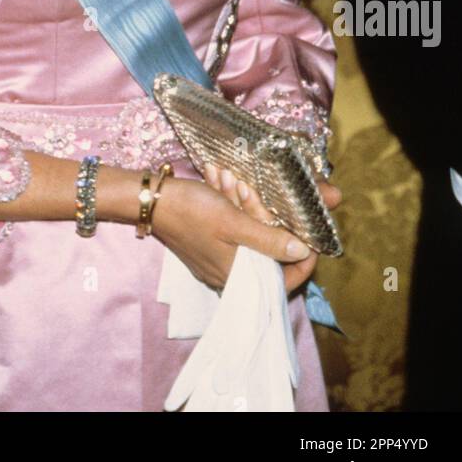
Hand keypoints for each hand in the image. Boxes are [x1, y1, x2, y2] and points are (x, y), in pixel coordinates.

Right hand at [203, 164, 342, 295]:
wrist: (150, 200)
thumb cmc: (192, 212)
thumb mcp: (234, 222)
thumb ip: (269, 240)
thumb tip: (303, 252)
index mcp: (239, 275)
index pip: (285, 280)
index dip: (303, 259)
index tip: (311, 234)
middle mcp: (229, 273)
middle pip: (266, 252)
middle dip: (264, 217)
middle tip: (250, 191)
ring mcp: (217, 259)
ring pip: (249, 235)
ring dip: (245, 206)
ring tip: (229, 181)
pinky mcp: (208, 244)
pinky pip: (231, 229)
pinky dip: (231, 207)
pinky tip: (219, 182)